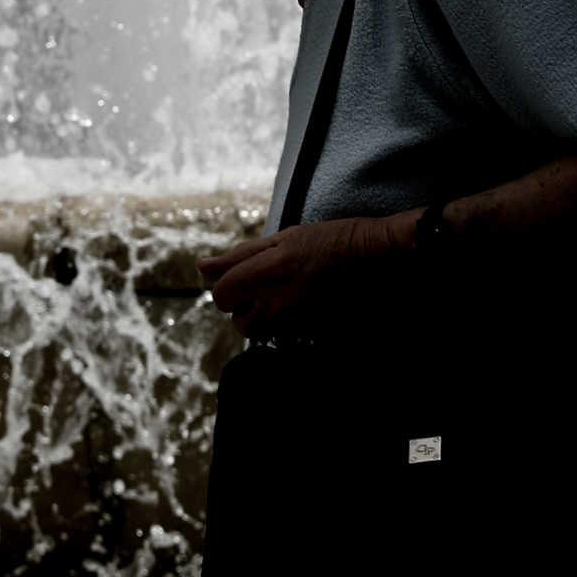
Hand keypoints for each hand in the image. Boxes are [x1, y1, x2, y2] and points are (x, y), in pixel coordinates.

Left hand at [197, 213, 412, 340]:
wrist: (375, 258)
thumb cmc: (328, 240)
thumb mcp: (283, 238)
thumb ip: (239, 255)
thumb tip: (201, 267)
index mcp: (269, 269)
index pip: (223, 294)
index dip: (225, 291)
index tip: (239, 283)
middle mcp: (279, 300)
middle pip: (238, 321)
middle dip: (244, 308)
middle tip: (264, 289)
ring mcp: (296, 321)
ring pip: (258, 333)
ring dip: (261, 320)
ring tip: (280, 299)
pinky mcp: (311, 334)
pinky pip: (282, 338)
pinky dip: (283, 326)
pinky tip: (299, 307)